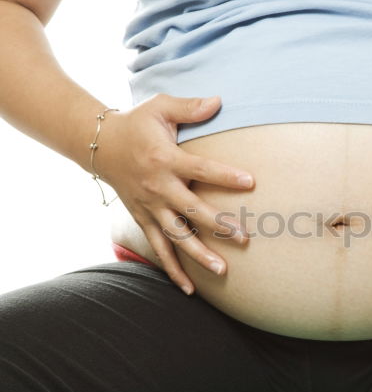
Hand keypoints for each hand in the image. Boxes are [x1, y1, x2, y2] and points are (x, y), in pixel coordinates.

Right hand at [94, 94, 254, 294]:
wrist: (99, 145)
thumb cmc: (136, 123)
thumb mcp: (160, 107)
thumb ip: (189, 107)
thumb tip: (219, 101)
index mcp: (165, 158)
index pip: (201, 168)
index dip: (226, 175)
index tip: (251, 182)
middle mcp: (157, 187)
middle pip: (191, 210)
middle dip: (218, 225)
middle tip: (244, 237)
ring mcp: (149, 207)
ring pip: (175, 236)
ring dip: (198, 255)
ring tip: (222, 271)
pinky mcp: (143, 219)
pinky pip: (158, 248)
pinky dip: (172, 270)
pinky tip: (189, 289)